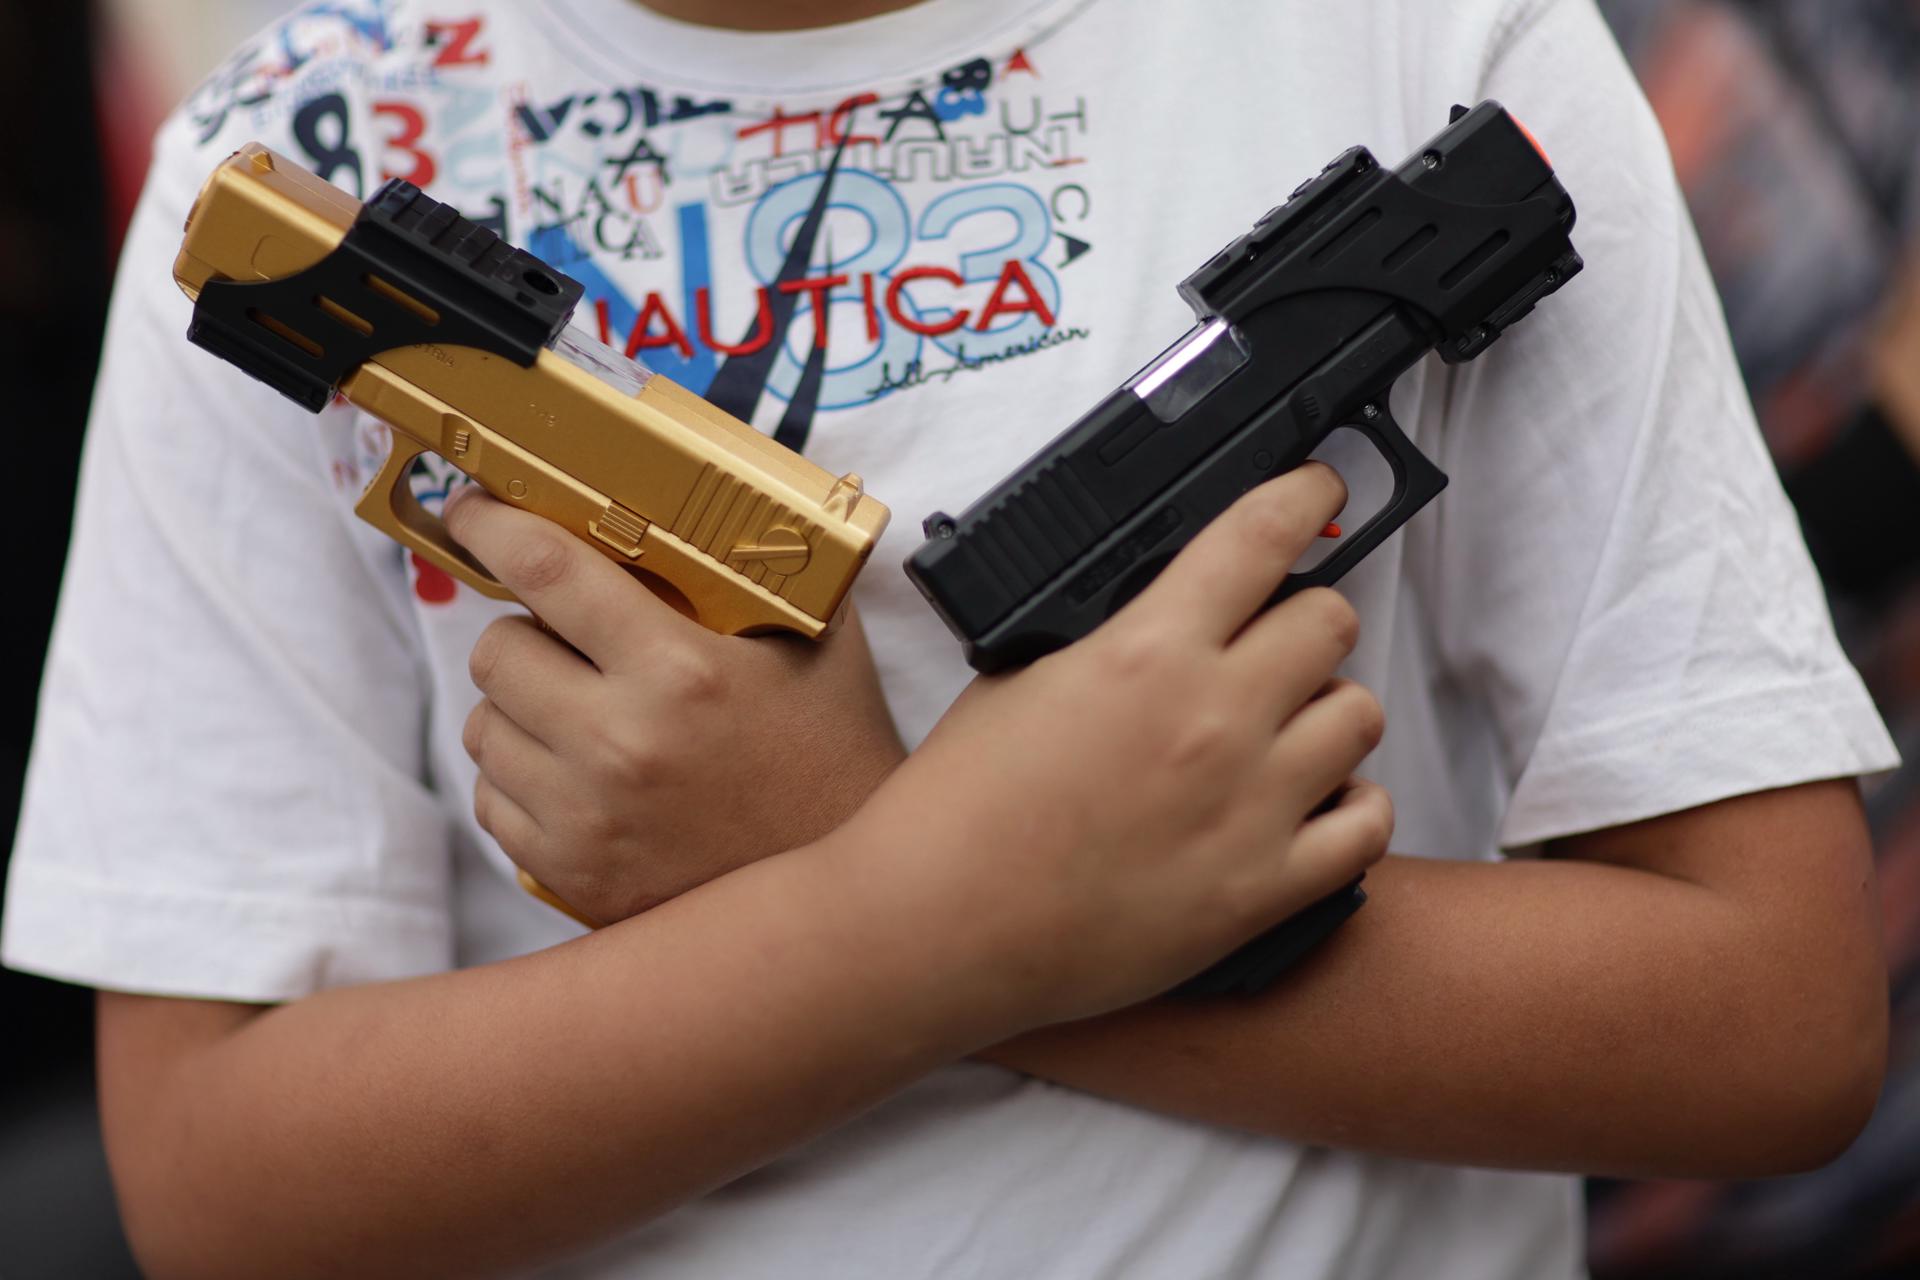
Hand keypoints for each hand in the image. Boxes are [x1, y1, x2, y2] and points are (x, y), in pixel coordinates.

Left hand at [445, 488, 904, 925]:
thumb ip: (761, 568)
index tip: (473, 510)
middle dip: (524, 635)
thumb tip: (717, 495)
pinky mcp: (573, 875)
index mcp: (681, 670)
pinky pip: (493, 803)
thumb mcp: (818, 641)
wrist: (846, 889)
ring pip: (483, 730)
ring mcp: (589, 817)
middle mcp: (621, 744)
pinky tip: (581, 777)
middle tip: (566, 643)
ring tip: (580, 715)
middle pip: (495, 652)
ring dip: (520, 711)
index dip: (493, 525)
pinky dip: (524, 782)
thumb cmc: (834, 750)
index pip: (546, 570)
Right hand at [825, 463, 1392, 1030]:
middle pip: (1331, 620)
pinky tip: (1311, 804)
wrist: (936, 927)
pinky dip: (1349, 806)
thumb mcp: (1021, 677)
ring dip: (1327, 709)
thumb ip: (1113, 638)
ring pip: (1361, 715)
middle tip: (1271, 641)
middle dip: (1304, 618)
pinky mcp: (1264, 890)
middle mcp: (1215, 718)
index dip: (1302, 498)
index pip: (1261, 537)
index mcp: (1147, 651)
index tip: (1314, 491)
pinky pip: (1367, 824)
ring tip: (1283, 730)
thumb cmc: (958, 806)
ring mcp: (1250, 806)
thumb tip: (1172, 613)